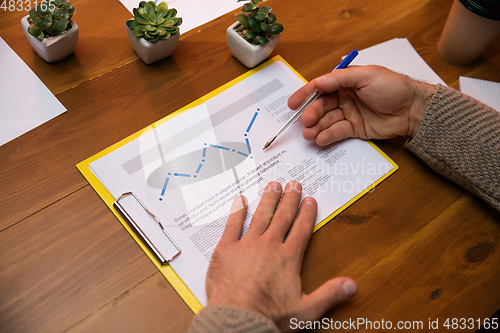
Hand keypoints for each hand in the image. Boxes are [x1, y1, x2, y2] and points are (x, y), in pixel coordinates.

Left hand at [206, 181, 357, 330]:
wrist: (237, 320)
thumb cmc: (269, 317)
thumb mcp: (306, 310)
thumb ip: (329, 294)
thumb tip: (352, 286)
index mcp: (288, 258)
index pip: (301, 229)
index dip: (307, 213)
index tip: (310, 200)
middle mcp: (269, 246)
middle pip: (282, 217)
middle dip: (289, 199)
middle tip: (293, 184)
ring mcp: (246, 245)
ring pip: (260, 216)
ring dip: (268, 199)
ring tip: (273, 185)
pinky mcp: (226, 249)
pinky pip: (232, 224)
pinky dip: (237, 211)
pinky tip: (240, 200)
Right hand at [288, 65, 435, 145]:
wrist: (412, 109)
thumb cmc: (392, 87)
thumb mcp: (365, 76)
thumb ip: (339, 79)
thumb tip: (317, 83)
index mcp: (345, 81)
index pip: (320, 87)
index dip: (305, 95)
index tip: (293, 104)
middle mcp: (344, 97)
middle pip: (321, 106)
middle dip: (311, 114)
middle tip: (305, 122)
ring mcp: (349, 113)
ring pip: (327, 120)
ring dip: (316, 127)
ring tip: (309, 134)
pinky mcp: (354, 128)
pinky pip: (336, 132)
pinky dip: (327, 136)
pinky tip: (321, 139)